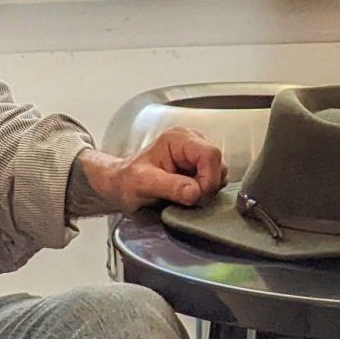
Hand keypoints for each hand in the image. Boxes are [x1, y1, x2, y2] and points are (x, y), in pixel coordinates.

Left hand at [78, 128, 227, 211]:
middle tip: (187, 199)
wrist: (120, 185)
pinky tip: (187, 195)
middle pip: (218, 164)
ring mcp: (196, 155)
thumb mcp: (143, 184)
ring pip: (219, 173)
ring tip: (183, 196)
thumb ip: (170, 187)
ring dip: (206, 190)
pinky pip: (214, 181)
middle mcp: (191, 142)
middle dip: (207, 186)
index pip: (210, 154)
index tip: (195, 196)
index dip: (208, 178)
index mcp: (178, 139)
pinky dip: (204, 192)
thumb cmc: (126, 181)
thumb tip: (195, 192)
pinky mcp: (199, 168)